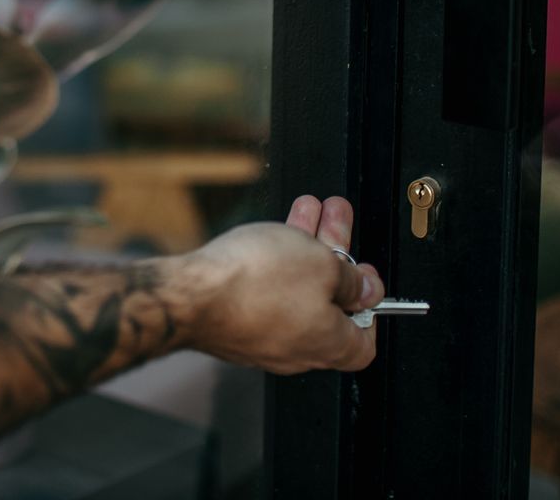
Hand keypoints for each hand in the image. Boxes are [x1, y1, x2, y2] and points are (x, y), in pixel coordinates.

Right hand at [175, 195, 385, 374]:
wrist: (190, 293)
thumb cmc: (257, 283)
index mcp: (328, 343)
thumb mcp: (323, 265)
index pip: (363, 344)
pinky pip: (266, 292)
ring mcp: (262, 338)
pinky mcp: (235, 323)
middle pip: (327, 302)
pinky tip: (273, 233)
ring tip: (309, 210)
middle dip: (334, 254)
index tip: (365, 279)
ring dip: (304, 248)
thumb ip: (351, 279)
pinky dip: (276, 262)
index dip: (369, 309)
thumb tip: (366, 289)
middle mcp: (297, 349)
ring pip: (295, 290)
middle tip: (336, 220)